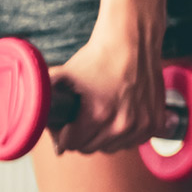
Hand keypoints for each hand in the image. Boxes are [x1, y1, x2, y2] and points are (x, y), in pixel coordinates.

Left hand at [49, 16, 165, 154]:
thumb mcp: (65, 75)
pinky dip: (126, 135)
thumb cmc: (98, 58)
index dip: (64, 134)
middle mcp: (122, 124)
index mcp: (98, 115)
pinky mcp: (155, 123)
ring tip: (101, 117)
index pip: (72, 144)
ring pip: (113, 148)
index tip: (66, 126)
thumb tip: (36, 122)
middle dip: (83, 137)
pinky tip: (120, 118)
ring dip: (104, 138)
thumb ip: (47, 99)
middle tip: (82, 120)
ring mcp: (141, 125)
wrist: (132, 42)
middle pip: (91, 148)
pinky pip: (134, 142)